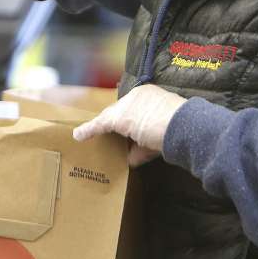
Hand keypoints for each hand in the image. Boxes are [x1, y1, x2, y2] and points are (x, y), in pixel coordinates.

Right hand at [73, 84, 187, 165]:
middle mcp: (149, 108)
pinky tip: (126, 163)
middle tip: (98, 145)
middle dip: (113, 133)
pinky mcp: (165, 142)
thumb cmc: (147, 117)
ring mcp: (158, 125)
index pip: (114, 108)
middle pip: (125, 123)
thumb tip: (77, 134)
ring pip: (136, 137)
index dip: (99, 122)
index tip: (87, 134)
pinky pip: (146, 149)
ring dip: (125, 146)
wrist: (180, 131)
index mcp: (138, 95)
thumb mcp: (117, 117)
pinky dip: (136, 156)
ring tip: (110, 156)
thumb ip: (98, 125)